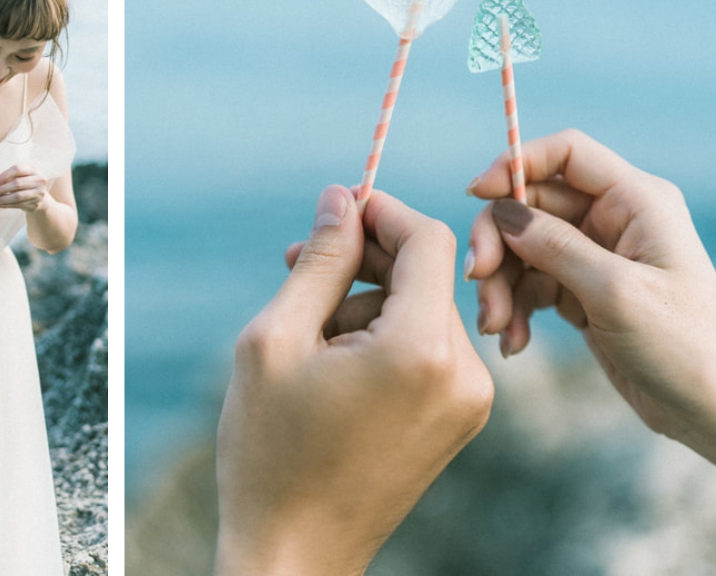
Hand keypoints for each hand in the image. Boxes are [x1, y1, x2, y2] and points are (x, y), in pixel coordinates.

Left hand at [0, 165, 50, 211]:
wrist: (40, 198)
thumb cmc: (25, 185)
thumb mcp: (19, 177)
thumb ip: (8, 179)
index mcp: (32, 170)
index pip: (17, 169)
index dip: (4, 175)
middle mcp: (38, 180)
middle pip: (17, 183)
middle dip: (1, 189)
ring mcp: (39, 192)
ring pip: (18, 196)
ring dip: (2, 199)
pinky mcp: (36, 204)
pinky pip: (18, 205)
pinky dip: (6, 205)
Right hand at [215, 186, 492, 574]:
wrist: (295, 551)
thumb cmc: (272, 449)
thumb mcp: (277, 339)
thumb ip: (319, 261)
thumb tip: (342, 198)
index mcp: (420, 351)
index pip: (428, 241)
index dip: (381, 214)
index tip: (333, 214)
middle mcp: (463, 374)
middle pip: (426, 275)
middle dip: (363, 261)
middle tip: (295, 265)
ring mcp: (468, 402)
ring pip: (423, 309)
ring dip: (368, 301)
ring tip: (306, 329)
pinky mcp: (458, 420)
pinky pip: (428, 348)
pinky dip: (384, 336)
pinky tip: (334, 359)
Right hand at [467, 129, 715, 461]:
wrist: (712, 411)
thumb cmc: (686, 347)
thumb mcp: (616, 293)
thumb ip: (555, 247)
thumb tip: (500, 212)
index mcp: (636, 201)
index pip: (566, 154)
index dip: (515, 165)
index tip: (476, 197)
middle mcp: (614, 221)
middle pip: (530, 205)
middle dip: (497, 242)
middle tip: (478, 281)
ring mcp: (596, 257)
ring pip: (522, 249)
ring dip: (500, 286)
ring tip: (496, 328)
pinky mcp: (582, 294)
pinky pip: (529, 286)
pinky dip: (513, 310)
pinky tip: (512, 341)